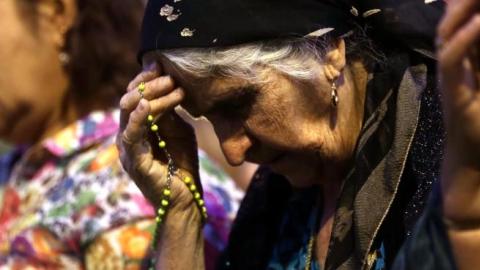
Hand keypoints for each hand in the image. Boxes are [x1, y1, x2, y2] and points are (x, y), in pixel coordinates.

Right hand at [116, 63, 200, 211]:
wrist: (185, 196)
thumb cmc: (181, 162)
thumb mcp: (178, 129)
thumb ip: (170, 111)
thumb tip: (170, 85)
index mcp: (137, 126)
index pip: (135, 95)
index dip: (146, 78)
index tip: (162, 64)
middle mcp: (128, 134)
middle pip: (130, 98)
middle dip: (150, 83)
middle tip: (170, 75)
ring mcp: (127, 147)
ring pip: (130, 111)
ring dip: (151, 95)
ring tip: (171, 85)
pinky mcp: (132, 160)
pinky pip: (131, 135)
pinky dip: (137, 117)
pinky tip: (147, 104)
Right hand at [437, 0, 479, 221]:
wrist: (475, 158)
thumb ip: (477, 55)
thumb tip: (479, 28)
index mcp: (465, 57)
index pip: (457, 23)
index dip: (460, 6)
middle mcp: (453, 63)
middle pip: (450, 22)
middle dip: (460, 4)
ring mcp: (450, 77)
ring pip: (446, 35)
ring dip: (460, 12)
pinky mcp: (452, 92)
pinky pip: (451, 60)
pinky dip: (462, 39)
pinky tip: (479, 22)